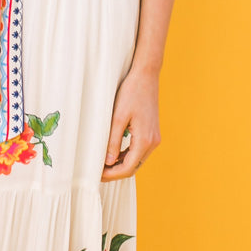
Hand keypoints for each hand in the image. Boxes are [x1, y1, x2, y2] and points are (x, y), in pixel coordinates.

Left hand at [101, 66, 160, 180]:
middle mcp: (153, 142)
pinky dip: (126, 155)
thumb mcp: (117, 118)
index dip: (111, 174)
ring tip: (102, 164)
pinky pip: (139, 151)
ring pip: (137, 160)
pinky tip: (113, 154)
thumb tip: (108, 162)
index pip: (128, 168)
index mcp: (145, 140)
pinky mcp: (152, 133)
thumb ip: (113, 141)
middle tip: (97, 172)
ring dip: (120, 164)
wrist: (146, 76)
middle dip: (115, 172)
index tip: (96, 174)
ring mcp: (154, 138)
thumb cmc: (131, 93)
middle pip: (133, 167)